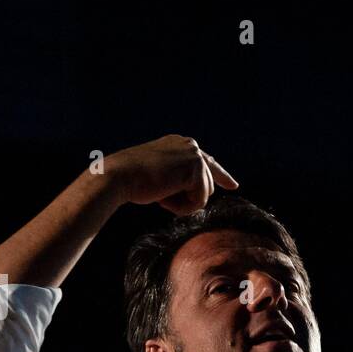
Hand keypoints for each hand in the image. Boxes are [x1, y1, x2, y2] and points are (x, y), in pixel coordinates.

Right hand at [105, 134, 238, 214]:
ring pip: (204, 194)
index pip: (207, 162)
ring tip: (160, 196)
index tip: (234, 185)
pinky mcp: (196, 168)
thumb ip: (177, 179)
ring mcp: (194, 155)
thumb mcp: (157, 176)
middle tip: (161, 196)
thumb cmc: (131, 180)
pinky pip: (200, 201)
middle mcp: (190, 145)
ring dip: (183, 204)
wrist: (119, 176)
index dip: (222, 176)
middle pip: (208, 184)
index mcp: (180, 144)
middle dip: (188, 199)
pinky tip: (164, 199)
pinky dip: (183, 207)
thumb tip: (198, 193)